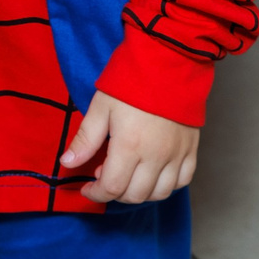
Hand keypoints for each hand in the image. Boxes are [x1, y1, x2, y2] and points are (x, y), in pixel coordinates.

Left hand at [60, 91, 199, 204]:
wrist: (168, 63)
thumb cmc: (131, 83)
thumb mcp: (101, 107)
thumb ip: (85, 139)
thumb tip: (67, 163)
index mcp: (130, 147)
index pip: (112, 188)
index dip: (96, 193)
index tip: (87, 187)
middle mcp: (156, 157)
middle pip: (135, 195)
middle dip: (115, 193)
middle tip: (106, 174)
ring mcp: (177, 155)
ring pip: (160, 193)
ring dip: (140, 192)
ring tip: (129, 175)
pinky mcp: (191, 150)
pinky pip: (182, 181)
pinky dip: (166, 185)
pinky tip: (154, 174)